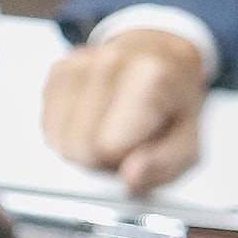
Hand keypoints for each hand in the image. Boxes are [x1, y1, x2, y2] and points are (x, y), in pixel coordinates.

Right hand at [41, 28, 208, 191]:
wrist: (160, 61)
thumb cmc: (172, 105)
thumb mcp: (189, 143)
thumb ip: (165, 164)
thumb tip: (132, 175)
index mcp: (150, 77)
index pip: (107, 147)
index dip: (122, 159)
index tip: (140, 144)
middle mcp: (109, 62)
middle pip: (78, 148)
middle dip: (99, 156)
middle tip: (125, 139)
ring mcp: (78, 63)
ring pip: (59, 140)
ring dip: (82, 144)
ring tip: (110, 126)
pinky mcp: (58, 69)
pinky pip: (49, 125)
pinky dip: (68, 130)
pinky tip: (92, 117)